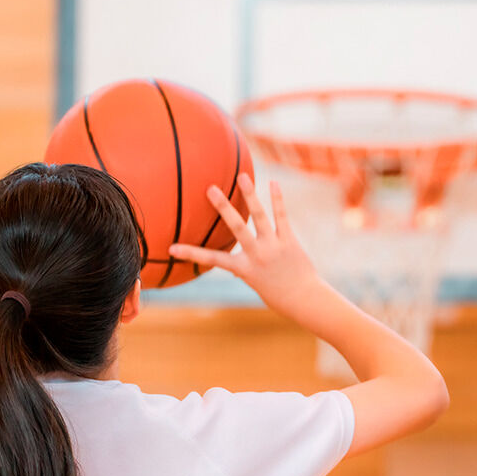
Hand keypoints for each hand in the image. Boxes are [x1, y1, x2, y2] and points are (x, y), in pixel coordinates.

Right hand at [169, 174, 322, 318]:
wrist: (304, 299)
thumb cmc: (278, 295)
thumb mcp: (255, 284)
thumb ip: (244, 270)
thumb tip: (233, 267)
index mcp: (243, 269)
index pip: (212, 260)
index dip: (191, 254)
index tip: (172, 248)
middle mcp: (257, 255)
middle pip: (237, 228)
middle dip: (223, 208)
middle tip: (211, 189)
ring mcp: (273, 246)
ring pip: (259, 217)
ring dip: (250, 195)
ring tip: (242, 176)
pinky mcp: (289, 240)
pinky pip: (282, 216)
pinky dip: (277, 199)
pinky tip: (274, 182)